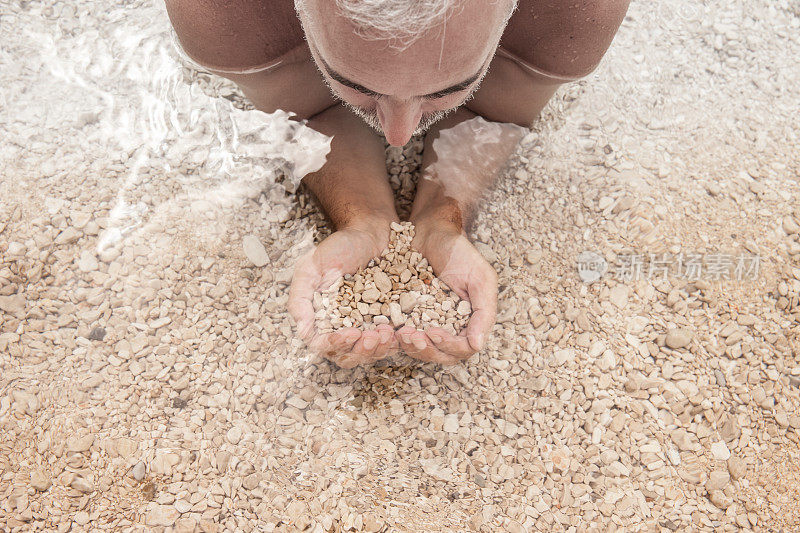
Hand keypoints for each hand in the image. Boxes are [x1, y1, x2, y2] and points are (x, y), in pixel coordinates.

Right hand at [288, 218, 398, 367]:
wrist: (371, 232)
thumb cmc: (338, 248)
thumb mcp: (311, 267)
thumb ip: (300, 298)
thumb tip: (302, 330)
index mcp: (321, 319)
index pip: (324, 345)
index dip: (336, 344)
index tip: (350, 333)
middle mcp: (343, 328)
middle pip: (348, 356)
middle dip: (361, 351)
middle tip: (372, 337)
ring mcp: (367, 326)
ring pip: (371, 352)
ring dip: (379, 349)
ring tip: (388, 334)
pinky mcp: (389, 320)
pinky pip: (392, 339)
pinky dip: (396, 340)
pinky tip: (404, 331)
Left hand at [396, 219, 497, 363]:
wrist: (430, 231)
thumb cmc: (459, 252)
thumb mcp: (480, 278)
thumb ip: (483, 312)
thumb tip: (478, 345)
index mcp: (470, 321)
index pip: (463, 349)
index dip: (448, 346)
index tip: (433, 331)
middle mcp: (450, 326)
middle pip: (441, 355)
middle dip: (427, 350)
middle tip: (412, 337)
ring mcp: (428, 322)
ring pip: (422, 349)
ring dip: (410, 347)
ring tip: (400, 334)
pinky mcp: (408, 316)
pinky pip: (404, 334)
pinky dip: (397, 336)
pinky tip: (388, 328)